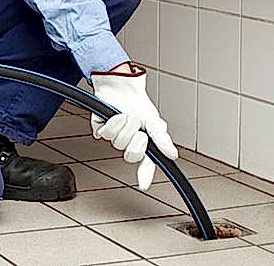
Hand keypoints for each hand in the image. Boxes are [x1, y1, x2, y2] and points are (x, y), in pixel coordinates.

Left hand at [90, 63, 177, 190]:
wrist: (122, 87)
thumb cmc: (138, 104)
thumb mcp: (155, 122)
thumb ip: (162, 140)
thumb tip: (173, 155)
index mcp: (143, 144)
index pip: (146, 164)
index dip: (145, 175)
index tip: (143, 185)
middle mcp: (128, 143)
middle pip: (131, 155)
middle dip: (136, 140)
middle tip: (138, 128)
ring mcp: (114, 137)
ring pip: (118, 142)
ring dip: (125, 126)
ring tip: (127, 116)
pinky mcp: (101, 130)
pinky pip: (106, 133)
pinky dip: (113, 122)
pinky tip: (115, 115)